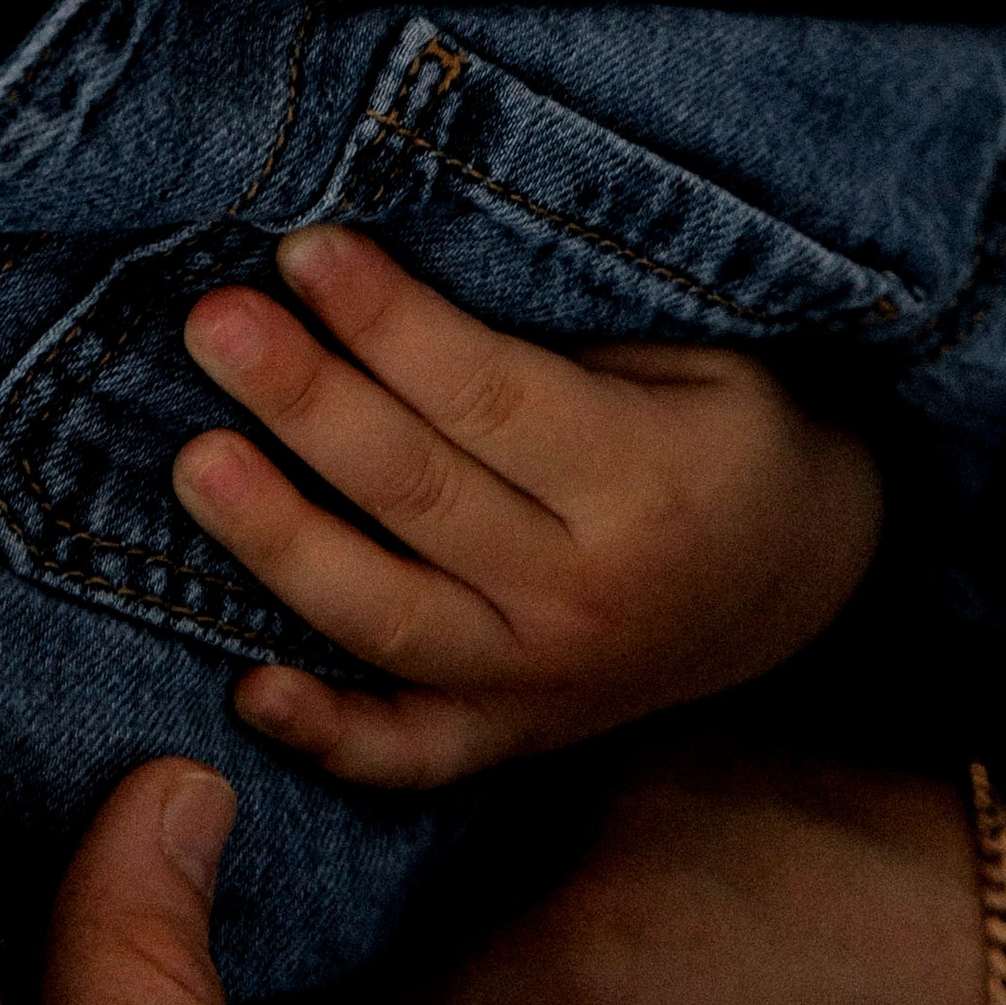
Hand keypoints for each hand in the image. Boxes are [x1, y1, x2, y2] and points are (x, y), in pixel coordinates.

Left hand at [170, 225, 883, 783]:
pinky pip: (410, 755)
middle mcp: (588, 600)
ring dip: (280, 541)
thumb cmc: (735, 424)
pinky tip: (245, 687)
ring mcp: (546, 686)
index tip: (304, 249)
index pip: (486, 398)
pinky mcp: (515, 739)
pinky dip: (327, 734)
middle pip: (418, 495)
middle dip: (305, 401)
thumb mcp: (696, 351)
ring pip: (389, 620)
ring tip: (195, 461)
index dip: (388, 322)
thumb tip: (395, 279)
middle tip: (215, 322)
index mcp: (645, 486)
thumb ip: (563, 336)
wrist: (809, 575)